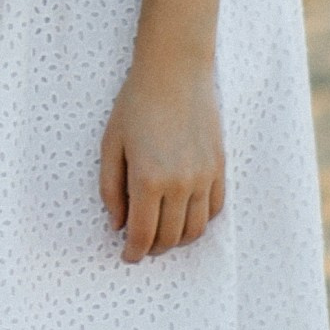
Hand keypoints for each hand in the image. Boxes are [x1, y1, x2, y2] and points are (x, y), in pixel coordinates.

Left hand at [99, 59, 226, 262]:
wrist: (175, 73)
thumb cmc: (135, 105)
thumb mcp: (110, 145)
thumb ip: (110, 189)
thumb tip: (117, 224)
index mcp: (147, 180)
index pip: (142, 234)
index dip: (133, 252)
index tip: (126, 257)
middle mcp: (179, 184)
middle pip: (169, 237)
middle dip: (152, 249)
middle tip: (140, 248)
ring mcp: (204, 177)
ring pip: (194, 229)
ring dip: (177, 241)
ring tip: (162, 237)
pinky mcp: (219, 167)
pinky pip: (214, 209)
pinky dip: (199, 223)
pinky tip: (184, 219)